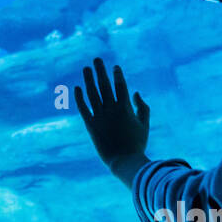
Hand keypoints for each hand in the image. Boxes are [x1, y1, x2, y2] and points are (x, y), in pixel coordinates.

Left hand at [75, 58, 150, 179]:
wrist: (123, 161)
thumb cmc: (136, 144)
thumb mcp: (145, 125)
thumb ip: (142, 107)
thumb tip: (135, 92)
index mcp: (125, 109)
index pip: (120, 86)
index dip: (117, 75)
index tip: (115, 66)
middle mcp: (111, 110)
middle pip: (104, 86)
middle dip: (101, 71)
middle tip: (97, 59)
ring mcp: (100, 117)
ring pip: (92, 94)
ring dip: (88, 80)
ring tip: (86, 68)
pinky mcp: (90, 125)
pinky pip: (83, 109)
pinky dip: (80, 98)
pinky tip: (77, 87)